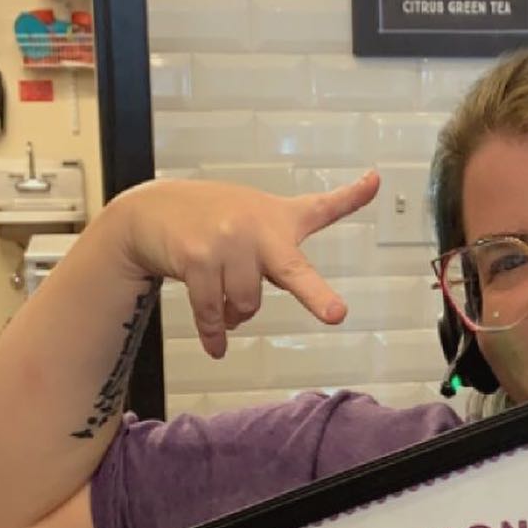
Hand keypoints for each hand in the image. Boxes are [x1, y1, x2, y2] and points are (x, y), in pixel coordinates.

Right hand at [106, 173, 379, 357]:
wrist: (152, 210)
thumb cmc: (216, 218)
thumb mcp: (263, 216)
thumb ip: (305, 231)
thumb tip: (356, 222)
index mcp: (279, 219)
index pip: (322, 206)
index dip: (352, 195)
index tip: (375, 181)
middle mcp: (257, 227)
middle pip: (293, 274)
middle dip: (317, 295)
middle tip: (336, 313)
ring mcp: (227, 242)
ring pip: (246, 303)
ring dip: (236, 315)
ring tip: (227, 307)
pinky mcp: (197, 259)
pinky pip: (212, 311)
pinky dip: (215, 334)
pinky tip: (217, 347)